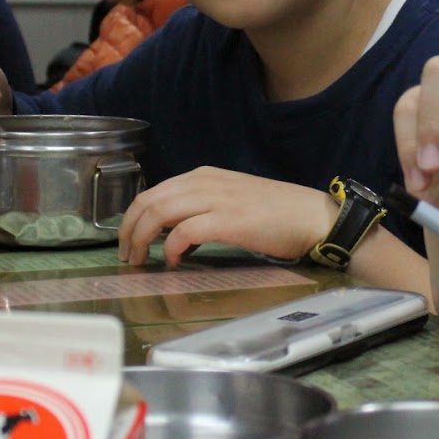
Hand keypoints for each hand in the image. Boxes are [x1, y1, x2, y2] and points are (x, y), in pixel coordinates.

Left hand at [117, 166, 338, 266]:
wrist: (313, 217)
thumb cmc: (277, 214)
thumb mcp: (232, 200)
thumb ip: (203, 209)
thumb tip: (175, 235)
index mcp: (204, 176)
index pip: (153, 191)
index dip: (133, 217)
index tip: (129, 240)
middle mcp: (205, 182)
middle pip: (148, 200)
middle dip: (128, 229)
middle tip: (126, 255)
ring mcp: (216, 199)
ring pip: (159, 212)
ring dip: (142, 239)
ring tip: (140, 261)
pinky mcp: (228, 220)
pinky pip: (183, 231)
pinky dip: (171, 248)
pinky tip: (173, 263)